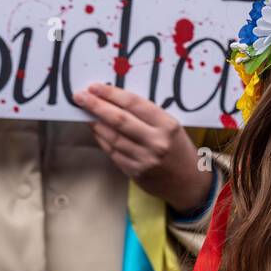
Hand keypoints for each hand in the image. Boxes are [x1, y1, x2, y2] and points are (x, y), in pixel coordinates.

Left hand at [73, 83, 212, 214]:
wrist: (190, 183)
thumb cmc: (180, 150)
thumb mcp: (172, 127)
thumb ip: (147, 116)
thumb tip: (115, 101)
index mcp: (167, 125)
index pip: (134, 104)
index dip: (112, 94)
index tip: (95, 87)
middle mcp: (156, 142)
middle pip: (119, 120)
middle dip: (96, 106)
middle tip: (80, 97)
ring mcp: (144, 159)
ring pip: (112, 137)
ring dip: (95, 123)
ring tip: (84, 112)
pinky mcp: (135, 172)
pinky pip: (112, 152)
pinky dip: (101, 139)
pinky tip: (95, 130)